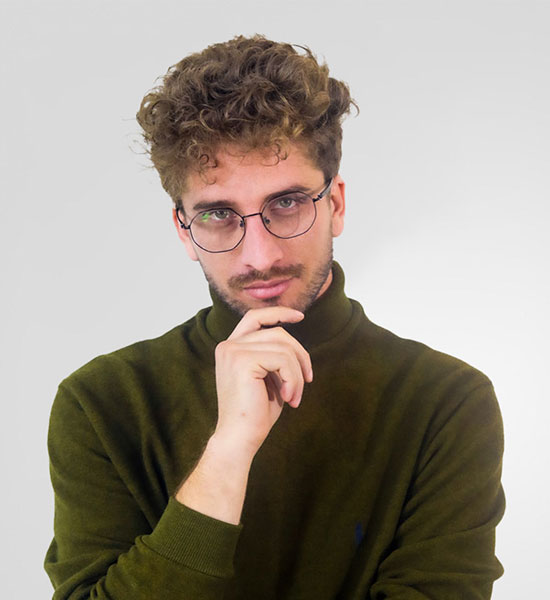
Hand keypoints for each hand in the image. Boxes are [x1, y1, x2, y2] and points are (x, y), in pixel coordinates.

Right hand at [213, 306, 312, 457]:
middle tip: (308, 381)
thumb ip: (274, 357)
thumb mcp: (267, 378)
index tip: (300, 316)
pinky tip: (288, 399)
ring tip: (294, 397)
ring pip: (284, 348)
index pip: (255, 317)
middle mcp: (228, 346)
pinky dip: (293, 380)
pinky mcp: (242, 361)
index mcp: (230, 348)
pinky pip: (283, 360)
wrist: (239, 439)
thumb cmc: (255, 414)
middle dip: (300, 355)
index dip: (278, 312)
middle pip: (277, 333)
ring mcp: (233, 351)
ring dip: (297, 374)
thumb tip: (294, 345)